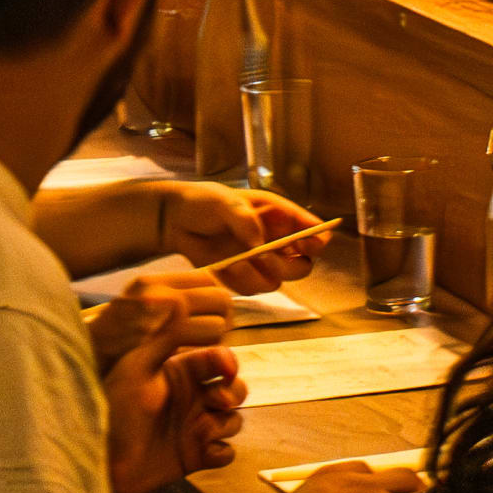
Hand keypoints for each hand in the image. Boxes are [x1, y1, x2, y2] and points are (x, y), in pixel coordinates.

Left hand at [99, 272, 247, 492]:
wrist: (99, 455)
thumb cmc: (113, 406)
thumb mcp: (136, 366)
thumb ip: (162, 336)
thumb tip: (180, 300)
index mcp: (181, 372)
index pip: (220, 360)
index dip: (228, 362)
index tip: (224, 369)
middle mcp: (193, 397)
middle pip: (236, 389)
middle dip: (234, 393)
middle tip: (217, 401)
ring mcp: (196, 427)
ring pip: (234, 420)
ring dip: (225, 424)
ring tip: (200, 431)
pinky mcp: (196, 457)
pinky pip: (226, 452)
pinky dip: (221, 451)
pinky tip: (204, 451)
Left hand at [157, 182, 332, 290]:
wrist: (175, 220)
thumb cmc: (204, 201)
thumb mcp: (224, 202)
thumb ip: (244, 219)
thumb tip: (258, 244)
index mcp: (281, 217)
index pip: (314, 232)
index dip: (316, 241)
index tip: (304, 244)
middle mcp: (276, 242)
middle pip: (302, 267)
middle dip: (287, 267)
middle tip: (264, 257)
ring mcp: (259, 263)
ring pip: (275, 283)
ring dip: (257, 276)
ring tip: (234, 262)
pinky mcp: (241, 278)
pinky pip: (249, 290)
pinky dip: (237, 282)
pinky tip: (222, 266)